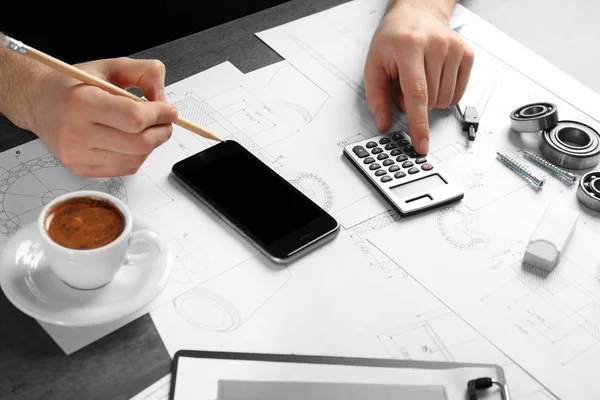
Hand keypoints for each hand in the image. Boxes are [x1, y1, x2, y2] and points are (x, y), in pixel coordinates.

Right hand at [28, 57, 177, 176]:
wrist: (39, 102)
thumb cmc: (74, 85)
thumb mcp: (110, 66)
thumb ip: (144, 74)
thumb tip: (165, 100)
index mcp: (82, 103)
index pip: (135, 118)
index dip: (160, 115)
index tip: (169, 111)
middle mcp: (77, 132)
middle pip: (139, 143)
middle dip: (162, 132)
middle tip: (165, 122)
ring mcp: (78, 155)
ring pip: (136, 159)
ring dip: (151, 145)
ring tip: (145, 129)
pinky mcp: (82, 169)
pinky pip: (125, 169)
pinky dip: (137, 155)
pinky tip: (129, 140)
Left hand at [364, 3, 473, 153]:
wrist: (416, 15)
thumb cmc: (394, 40)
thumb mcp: (374, 66)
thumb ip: (376, 98)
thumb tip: (384, 124)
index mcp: (409, 47)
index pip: (417, 94)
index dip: (418, 124)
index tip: (421, 144)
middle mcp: (436, 46)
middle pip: (431, 101)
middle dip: (415, 104)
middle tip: (404, 85)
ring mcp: (455, 49)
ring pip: (445, 100)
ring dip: (430, 100)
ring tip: (419, 78)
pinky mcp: (467, 54)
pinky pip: (458, 94)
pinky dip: (444, 94)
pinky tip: (434, 78)